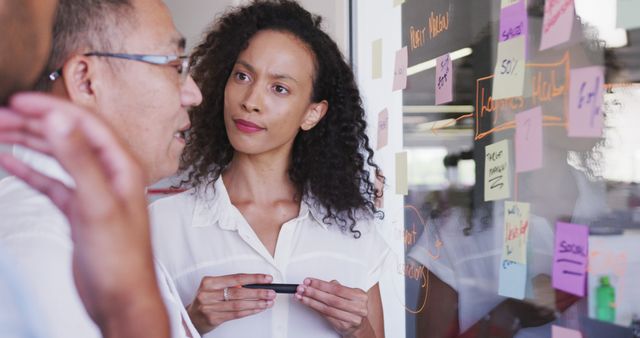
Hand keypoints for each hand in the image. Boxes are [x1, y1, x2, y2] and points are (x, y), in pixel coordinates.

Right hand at [0, 93, 167, 337]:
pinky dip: (28, 170)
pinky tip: (8, 161)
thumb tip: (62, 120)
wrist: (120, 299)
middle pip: (68, 137)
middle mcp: (110, 174)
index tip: (19, 101)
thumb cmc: (121, 260)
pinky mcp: (79, 210)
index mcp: (122, 167)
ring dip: (29, 142)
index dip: (52, 108)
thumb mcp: (97, 205)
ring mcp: (93, 192)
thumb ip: (80, 161)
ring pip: (57, 157)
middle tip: (0, 116)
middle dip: (34, 123)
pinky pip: (50, 181)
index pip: (85, 124)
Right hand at [188, 273, 276, 333]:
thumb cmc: (206, 300)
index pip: (236, 278)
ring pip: (239, 304)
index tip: (266, 278)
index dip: (254, 278)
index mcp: (209, 282)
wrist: (191, 317)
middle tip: (271, 292)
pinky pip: (236, 314)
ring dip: (257, 303)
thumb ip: (230, 285)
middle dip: (258, 292)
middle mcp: (207, 294)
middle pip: (239, 292)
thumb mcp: (214, 288)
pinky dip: (250, 311)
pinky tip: (258, 309)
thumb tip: (253, 284)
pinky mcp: (213, 318)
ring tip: (267, 302)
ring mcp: (210, 307)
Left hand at [295, 278, 373, 337]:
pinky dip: (315, 309)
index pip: (337, 288)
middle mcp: (357, 307)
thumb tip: (323, 283)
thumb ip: (339, 288)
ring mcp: (351, 318)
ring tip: (302, 296)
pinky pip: (326, 316)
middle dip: (314, 292)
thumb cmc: (354, 308)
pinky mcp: (343, 326)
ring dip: (311, 301)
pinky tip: (308, 304)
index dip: (321, 284)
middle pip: (331, 299)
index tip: (310, 281)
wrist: (359, 326)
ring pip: (327, 308)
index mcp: (359, 296)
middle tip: (303, 288)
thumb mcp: (351, 295)